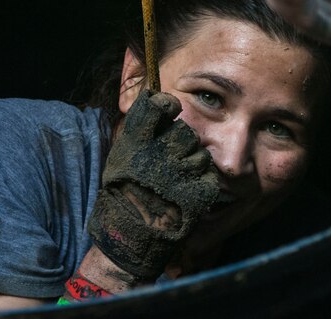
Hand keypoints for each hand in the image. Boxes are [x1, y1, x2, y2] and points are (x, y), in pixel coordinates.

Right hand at [88, 90, 219, 280]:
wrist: (129, 233)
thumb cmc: (123, 191)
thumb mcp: (121, 153)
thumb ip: (139, 128)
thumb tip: (153, 96)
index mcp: (136, 140)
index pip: (158, 105)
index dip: (167, 104)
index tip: (171, 109)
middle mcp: (158, 153)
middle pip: (186, 131)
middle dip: (182, 143)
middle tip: (171, 159)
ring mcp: (178, 174)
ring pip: (201, 156)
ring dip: (193, 166)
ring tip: (176, 181)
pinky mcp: (196, 194)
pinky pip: (209, 179)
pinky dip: (201, 186)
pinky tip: (185, 194)